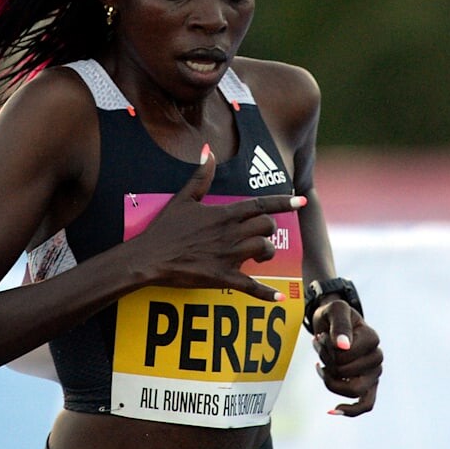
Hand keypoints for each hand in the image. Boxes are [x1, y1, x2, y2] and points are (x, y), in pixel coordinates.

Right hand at [130, 145, 304, 301]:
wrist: (149, 257)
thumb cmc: (164, 228)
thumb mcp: (183, 198)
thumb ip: (201, 176)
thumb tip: (208, 151)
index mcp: (224, 214)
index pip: (260, 204)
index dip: (283, 202)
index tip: (300, 201)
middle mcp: (231, 233)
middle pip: (267, 226)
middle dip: (270, 228)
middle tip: (262, 233)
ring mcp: (228, 256)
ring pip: (264, 249)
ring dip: (268, 252)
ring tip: (260, 255)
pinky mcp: (222, 277)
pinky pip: (250, 286)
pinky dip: (266, 293)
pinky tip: (279, 298)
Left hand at [312, 298, 381, 416]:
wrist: (334, 321)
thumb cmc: (335, 315)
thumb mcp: (335, 310)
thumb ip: (340, 325)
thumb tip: (343, 346)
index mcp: (372, 338)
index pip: (344, 356)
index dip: (327, 350)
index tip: (322, 336)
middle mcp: (377, 356)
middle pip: (345, 373)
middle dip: (326, 362)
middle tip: (320, 346)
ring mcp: (374, 372)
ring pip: (352, 390)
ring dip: (330, 379)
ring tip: (321, 365)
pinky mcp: (369, 384)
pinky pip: (366, 405)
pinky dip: (350, 410)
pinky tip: (331, 410)